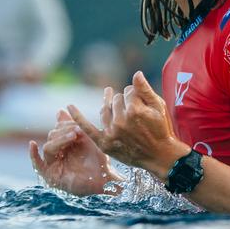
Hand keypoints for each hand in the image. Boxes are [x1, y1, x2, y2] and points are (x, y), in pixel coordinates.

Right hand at [29, 109, 119, 195]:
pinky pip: (38, 165)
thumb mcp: (87, 139)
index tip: (78, 124)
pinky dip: (33, 155)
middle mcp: (58, 154)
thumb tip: (59, 111)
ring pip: (48, 147)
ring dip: (60, 139)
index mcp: (65, 144)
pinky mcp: (51, 176)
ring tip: (74, 136)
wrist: (105, 178)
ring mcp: (53, 165)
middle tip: (78, 130)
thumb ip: (73, 125)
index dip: (66, 124)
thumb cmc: (99, 160)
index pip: (58, 129)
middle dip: (64, 131)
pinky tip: (32, 144)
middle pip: (52, 136)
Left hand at [68, 71, 189, 179]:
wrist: (159, 156)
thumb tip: (135, 73)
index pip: (128, 91)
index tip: (143, 105)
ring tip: (115, 103)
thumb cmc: (161, 129)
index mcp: (135, 110)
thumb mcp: (158, 106)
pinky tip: (69, 107)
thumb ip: (145, 89)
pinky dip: (77, 117)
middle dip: (124, 101)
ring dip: (110, 105)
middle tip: (134, 112)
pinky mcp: (105, 143)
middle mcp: (121, 121)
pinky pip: (88, 128)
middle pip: (116, 100)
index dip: (135, 95)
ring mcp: (111, 133)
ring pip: (105, 109)